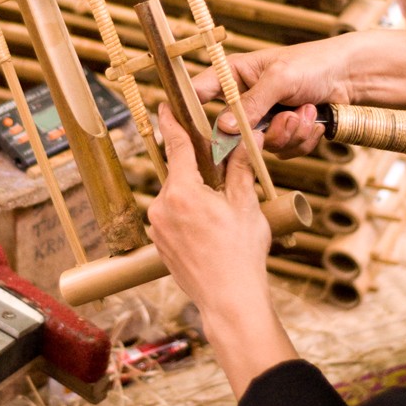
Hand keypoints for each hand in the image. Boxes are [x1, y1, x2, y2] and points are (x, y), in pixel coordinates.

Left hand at [148, 104, 271, 315]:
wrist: (229, 299)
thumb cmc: (240, 254)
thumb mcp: (246, 204)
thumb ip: (241, 167)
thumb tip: (249, 137)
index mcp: (182, 191)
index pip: (175, 146)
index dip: (171, 122)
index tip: (164, 106)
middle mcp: (162, 206)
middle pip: (178, 173)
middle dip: (197, 170)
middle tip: (220, 175)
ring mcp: (157, 227)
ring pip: (175, 196)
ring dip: (194, 195)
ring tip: (220, 214)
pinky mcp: (158, 243)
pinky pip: (171, 217)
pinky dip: (187, 214)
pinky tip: (209, 229)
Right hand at [193, 30, 405, 158]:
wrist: (352, 77)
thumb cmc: (314, 64)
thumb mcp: (280, 79)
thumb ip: (251, 104)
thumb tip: (225, 130)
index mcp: (233, 75)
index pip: (198, 94)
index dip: (187, 112)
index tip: (184, 131)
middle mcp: (244, 99)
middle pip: (232, 133)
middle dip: (265, 130)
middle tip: (287, 117)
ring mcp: (263, 120)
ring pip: (260, 146)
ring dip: (290, 134)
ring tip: (308, 113)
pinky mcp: (283, 134)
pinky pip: (283, 152)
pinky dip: (302, 140)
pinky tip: (315, 121)